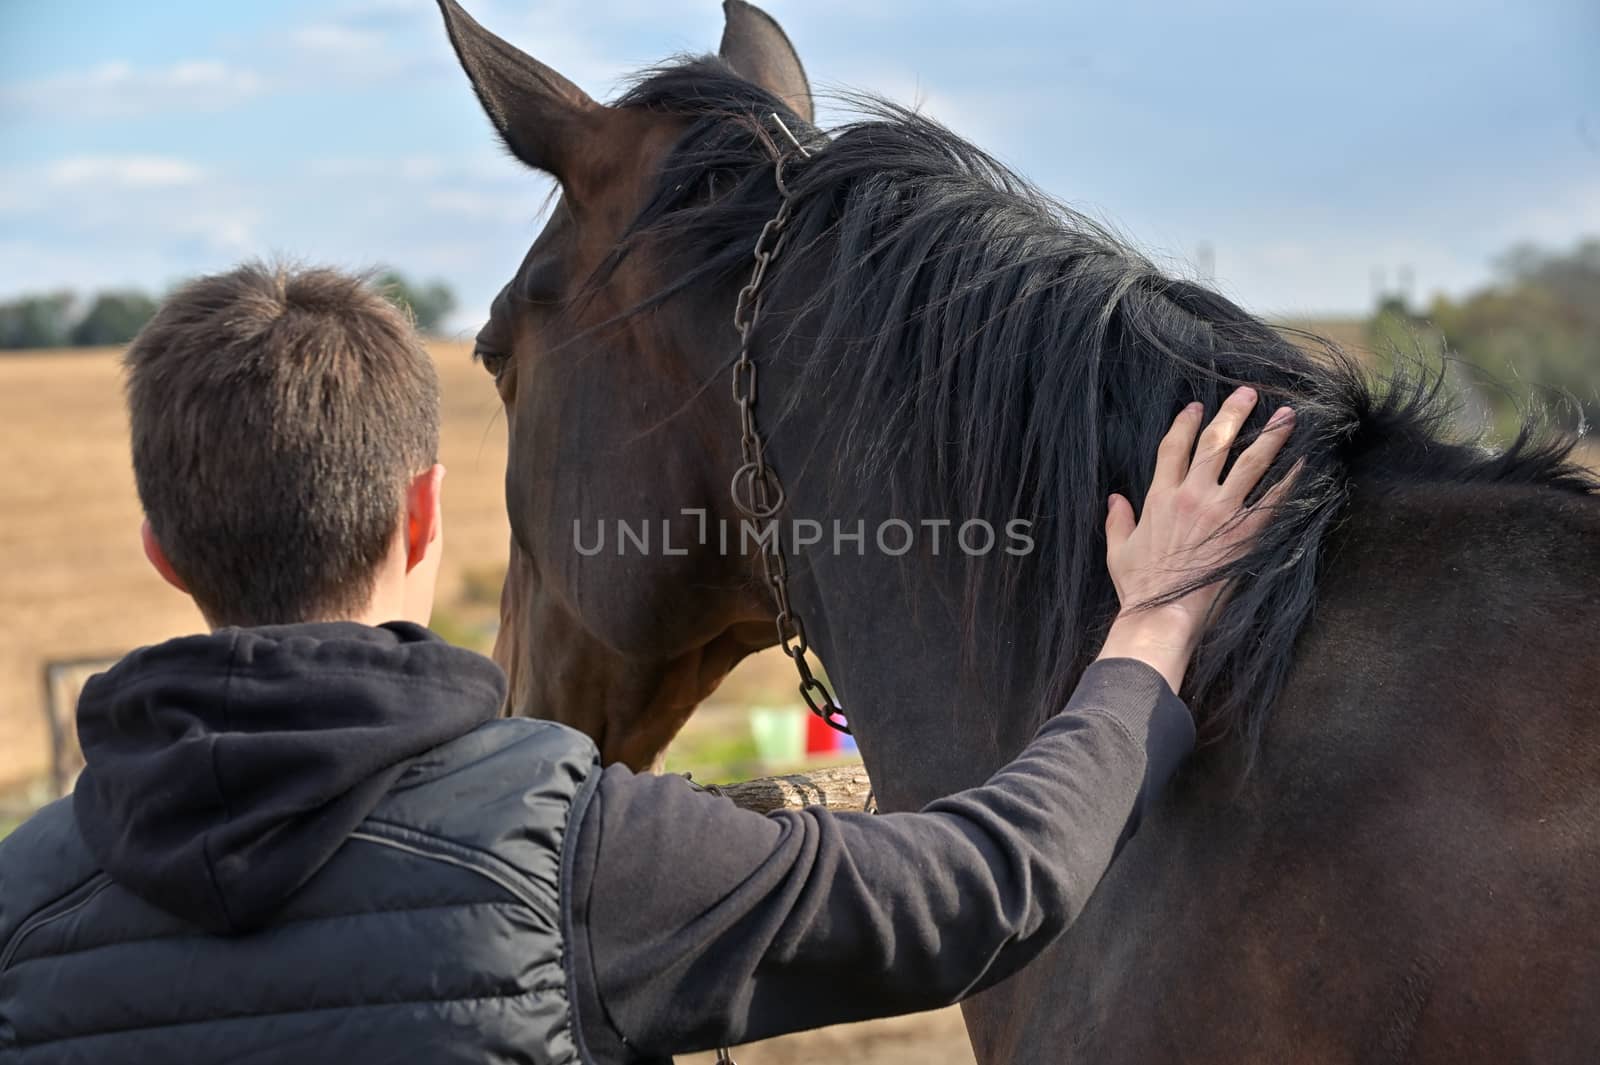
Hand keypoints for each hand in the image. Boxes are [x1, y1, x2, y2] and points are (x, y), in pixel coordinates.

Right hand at [1097, 387, 1294, 692]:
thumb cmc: (1139, 587)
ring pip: (1249, 462)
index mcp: (1159, 497)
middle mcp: (1191, 496)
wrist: (1161, 614)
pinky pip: (1274, 499)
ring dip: (1270, 435)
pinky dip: (1291, 478)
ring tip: (1287, 415)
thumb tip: (1114, 499)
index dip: (1184, 423)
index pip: (1173, 448)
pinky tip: (1306, 461)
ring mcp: (1221, 512)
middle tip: (1248, 393)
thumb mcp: (1118, 551)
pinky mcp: (1245, 532)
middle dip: (1232, 413)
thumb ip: (1118, 520)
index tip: (1195, 407)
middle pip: (1214, 443)